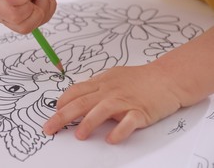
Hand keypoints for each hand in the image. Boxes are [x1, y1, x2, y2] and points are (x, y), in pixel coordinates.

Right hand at [0, 0, 56, 33]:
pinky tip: (41, 0)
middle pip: (25, 27)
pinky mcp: (25, 24)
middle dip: (38, 7)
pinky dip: (48, 9)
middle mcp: (2, 17)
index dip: (27, 6)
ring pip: (35, 26)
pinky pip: (42, 23)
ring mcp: (13, 23)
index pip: (15, 16)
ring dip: (44, 7)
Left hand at [43, 64, 182, 143]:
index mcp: (101, 83)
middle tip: (49, 128)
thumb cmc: (139, 78)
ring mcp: (125, 101)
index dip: (62, 102)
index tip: (54, 112)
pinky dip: (120, 131)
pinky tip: (111, 139)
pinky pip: (129, 121)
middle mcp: (110, 91)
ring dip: (89, 123)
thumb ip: (96, 87)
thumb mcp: (112, 77)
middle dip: (62, 116)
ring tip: (78, 135)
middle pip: (81, 102)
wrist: (167, 77)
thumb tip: (78, 97)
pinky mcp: (141, 111)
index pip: (76, 91)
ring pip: (102, 110)